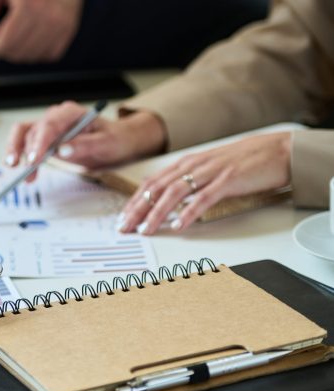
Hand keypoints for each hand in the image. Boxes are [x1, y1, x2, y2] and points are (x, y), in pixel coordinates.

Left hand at [0, 0, 82, 62]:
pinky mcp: (69, 30)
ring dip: (18, 50)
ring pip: (31, 57)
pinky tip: (30, 35)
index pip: (4, 43)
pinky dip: (36, 51)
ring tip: (16, 30)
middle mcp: (47, 18)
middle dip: (2, 49)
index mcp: (28, 6)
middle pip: (16, 52)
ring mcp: (61, 26)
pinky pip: (48, 55)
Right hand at [5, 101, 165, 180]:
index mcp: (72, 113)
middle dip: (23, 149)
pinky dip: (22, 157)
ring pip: (24, 134)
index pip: (49, 124)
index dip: (39, 142)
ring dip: (16, 151)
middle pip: (32, 129)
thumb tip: (62, 150)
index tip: (34, 160)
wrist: (117, 144)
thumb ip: (84, 146)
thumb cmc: (114, 141)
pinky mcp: (46, 140)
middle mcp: (57, 117)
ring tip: (16, 169)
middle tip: (20, 167)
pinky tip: (25, 172)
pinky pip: (27, 145)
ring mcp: (50, 128)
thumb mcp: (106, 144)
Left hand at [118, 132, 292, 234]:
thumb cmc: (245, 161)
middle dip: (138, 209)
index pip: (153, 182)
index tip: (124, 217)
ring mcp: (210, 172)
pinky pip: (204, 198)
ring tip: (146, 229)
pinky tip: (179, 225)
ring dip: (157, 213)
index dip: (135, 200)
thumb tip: (171, 202)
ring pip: (175, 193)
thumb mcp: (210, 169)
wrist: (278, 149)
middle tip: (125, 227)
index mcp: (188, 163)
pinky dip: (189, 212)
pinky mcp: (228, 180)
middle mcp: (194, 165)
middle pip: (157, 188)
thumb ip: (191, 182)